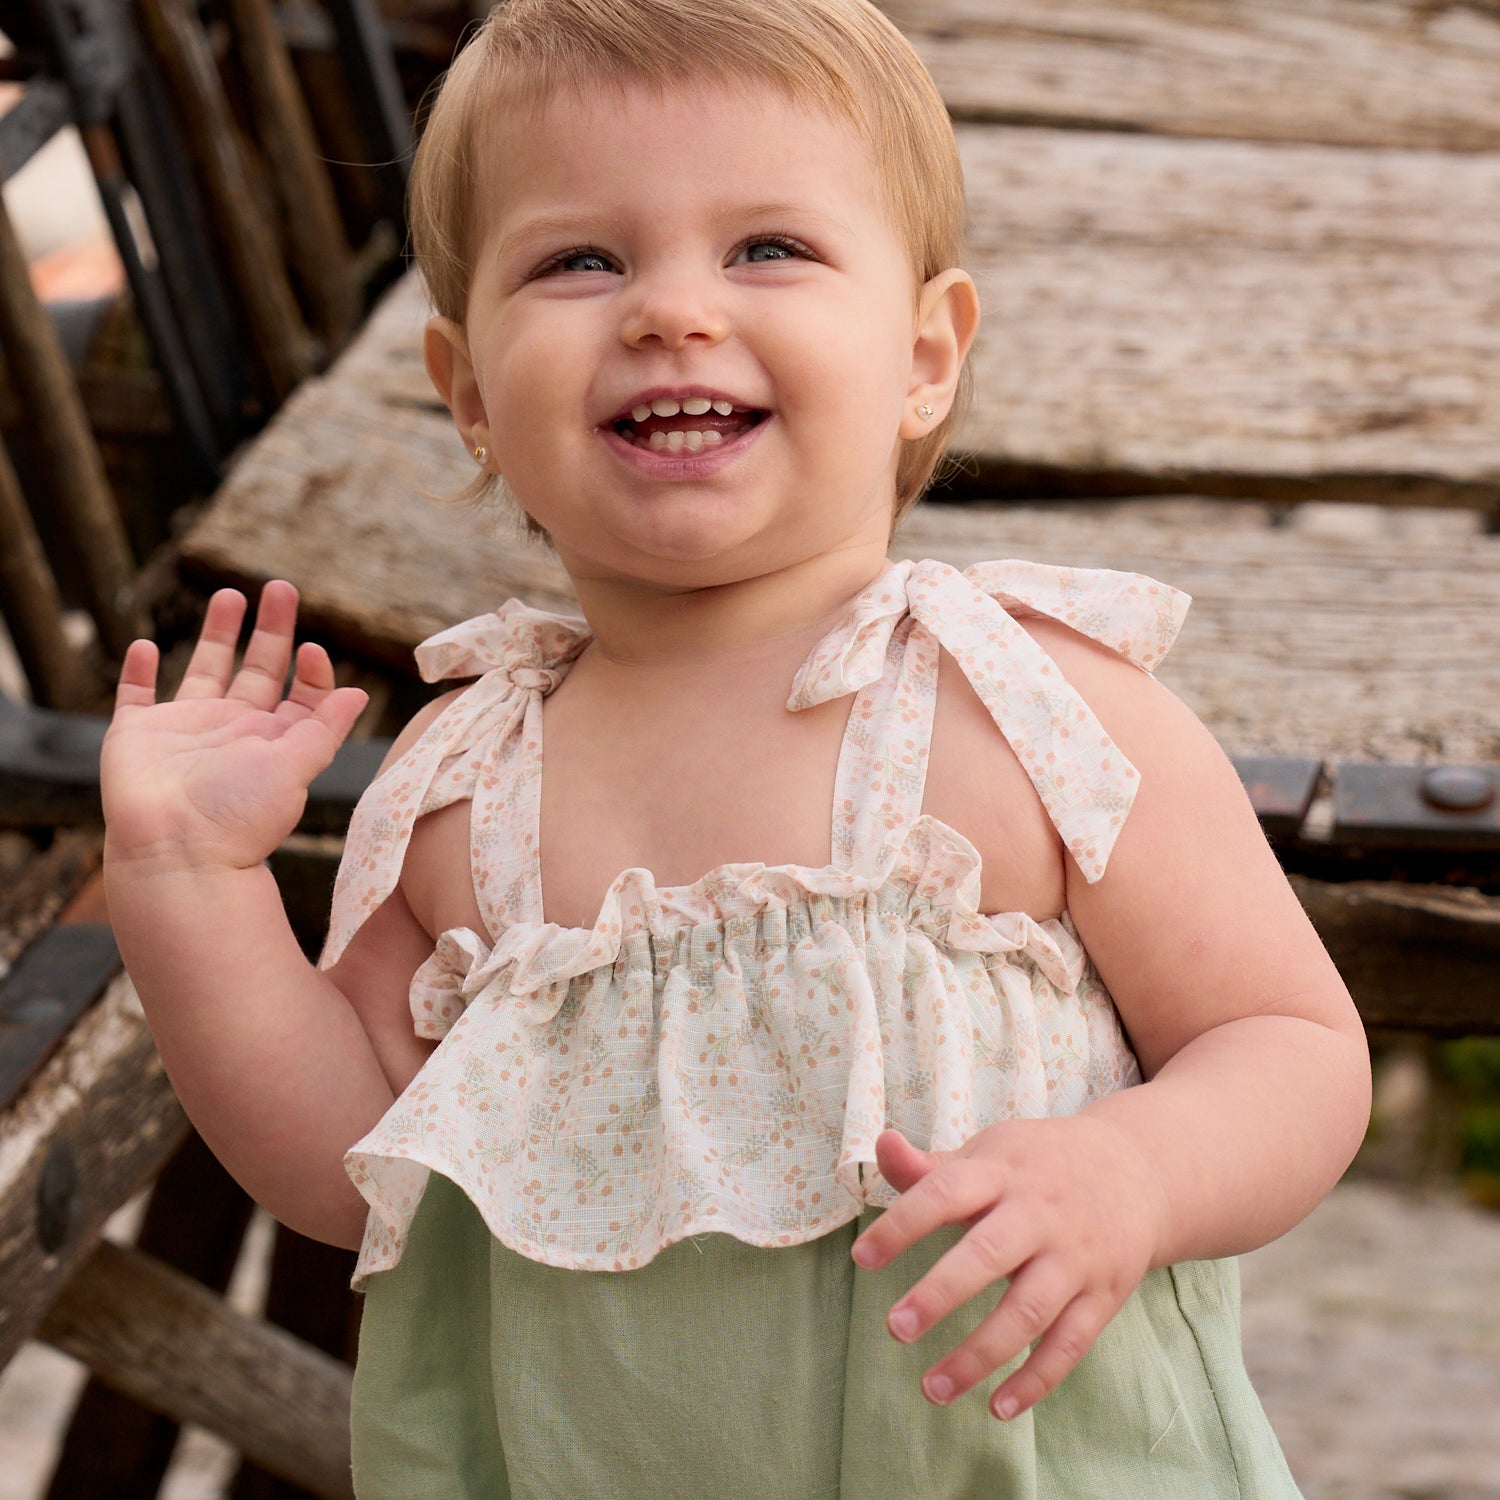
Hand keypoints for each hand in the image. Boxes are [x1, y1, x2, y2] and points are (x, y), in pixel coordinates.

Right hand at [101, 582, 367, 872]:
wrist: (176, 854)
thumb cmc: (241, 819)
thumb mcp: (296, 769)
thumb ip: (324, 730)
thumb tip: (357, 693)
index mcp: (274, 741)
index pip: (301, 695)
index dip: (312, 669)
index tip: (312, 649)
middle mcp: (233, 731)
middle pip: (258, 669)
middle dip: (270, 629)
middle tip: (280, 587)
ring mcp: (184, 731)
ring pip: (204, 671)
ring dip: (216, 634)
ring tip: (230, 596)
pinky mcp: (137, 735)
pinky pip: (135, 696)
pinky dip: (137, 671)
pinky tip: (144, 645)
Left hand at [850, 1117, 1167, 1419]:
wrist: (1137, 1169)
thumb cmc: (1038, 1165)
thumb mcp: (989, 1152)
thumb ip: (930, 1166)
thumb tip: (881, 1145)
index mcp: (1002, 1172)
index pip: (945, 1192)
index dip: (902, 1224)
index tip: (863, 1259)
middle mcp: (1039, 1213)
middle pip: (988, 1255)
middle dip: (940, 1294)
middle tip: (895, 1328)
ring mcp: (1074, 1257)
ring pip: (1027, 1312)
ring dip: (980, 1356)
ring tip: (932, 1388)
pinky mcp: (1103, 1295)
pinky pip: (1070, 1344)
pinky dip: (1036, 1380)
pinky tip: (998, 1407)